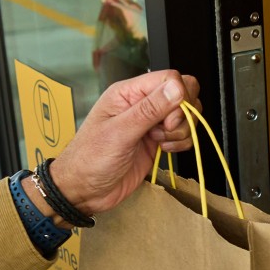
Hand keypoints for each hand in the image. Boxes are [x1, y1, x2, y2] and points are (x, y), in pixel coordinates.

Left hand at [48, 70, 200, 217]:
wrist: (84, 191)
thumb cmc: (89, 160)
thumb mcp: (119, 133)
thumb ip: (149, 110)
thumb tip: (177, 88)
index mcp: (128, 93)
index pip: (169, 78)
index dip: (178, 97)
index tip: (169, 120)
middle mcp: (141, 104)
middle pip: (183, 93)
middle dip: (183, 114)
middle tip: (165, 131)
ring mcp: (150, 124)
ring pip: (185, 115)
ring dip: (181, 130)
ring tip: (160, 143)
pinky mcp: (156, 142)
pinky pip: (182, 134)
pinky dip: (180, 142)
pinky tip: (164, 150)